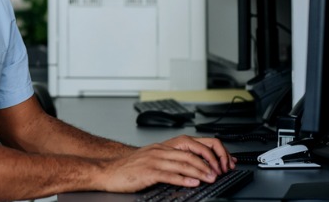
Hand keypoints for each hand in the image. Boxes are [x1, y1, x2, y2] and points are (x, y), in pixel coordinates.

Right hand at [96, 136, 235, 192]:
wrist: (109, 171)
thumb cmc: (130, 167)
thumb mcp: (152, 158)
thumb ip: (170, 160)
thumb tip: (192, 168)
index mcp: (164, 147)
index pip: (192, 144)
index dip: (209, 153)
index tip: (220, 163)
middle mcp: (160, 151)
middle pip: (191, 153)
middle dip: (208, 163)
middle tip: (219, 172)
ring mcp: (154, 160)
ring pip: (183, 163)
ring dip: (200, 171)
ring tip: (211, 178)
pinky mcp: (148, 172)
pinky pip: (169, 175)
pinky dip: (183, 179)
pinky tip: (192, 183)